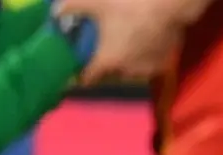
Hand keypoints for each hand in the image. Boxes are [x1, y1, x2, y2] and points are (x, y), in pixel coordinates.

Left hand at [53, 0, 184, 83]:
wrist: (168, 5)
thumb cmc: (127, 4)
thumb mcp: (94, 1)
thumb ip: (71, 7)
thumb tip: (54, 13)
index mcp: (107, 60)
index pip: (89, 79)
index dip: (82, 75)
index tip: (79, 69)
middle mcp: (126, 71)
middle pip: (110, 74)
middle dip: (106, 63)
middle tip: (105, 46)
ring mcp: (147, 69)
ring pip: (130, 71)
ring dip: (126, 62)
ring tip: (126, 44)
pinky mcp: (164, 65)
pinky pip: (147, 65)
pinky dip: (144, 58)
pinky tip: (144, 43)